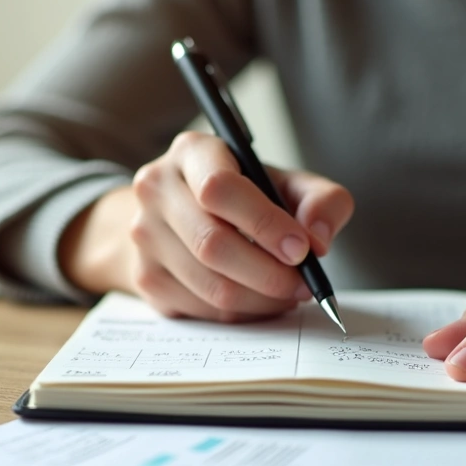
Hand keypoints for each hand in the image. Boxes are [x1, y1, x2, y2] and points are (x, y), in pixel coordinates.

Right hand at [60, 131, 353, 320]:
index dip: (265, 224)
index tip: (302, 249)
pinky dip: (241, 314)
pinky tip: (259, 300)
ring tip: (288, 292)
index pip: (220, 187)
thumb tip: (319, 240)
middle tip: (304, 284)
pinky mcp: (146, 278)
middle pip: (211, 244)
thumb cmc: (242, 196)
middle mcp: (156, 189)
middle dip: (268, 273)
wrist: (176, 214)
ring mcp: (144, 236)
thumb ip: (320, 200)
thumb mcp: (285, 183)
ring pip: (210, 286)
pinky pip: (202, 310)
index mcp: (191, 152)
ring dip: (260, 300)